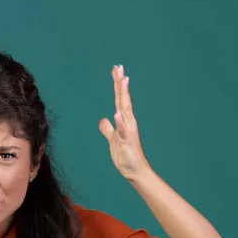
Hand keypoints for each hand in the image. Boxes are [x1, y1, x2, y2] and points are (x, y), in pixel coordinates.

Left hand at [98, 65, 150, 180]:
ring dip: (124, 96)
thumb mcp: (113, 139)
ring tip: (123, 81)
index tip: (117, 70)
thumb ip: (108, 129)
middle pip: (122, 99)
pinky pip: (123, 130)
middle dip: (120, 83)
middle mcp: (128, 122)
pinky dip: (120, 122)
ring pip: (125, 110)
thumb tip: (104, 119)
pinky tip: (117, 113)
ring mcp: (128, 131)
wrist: (134, 170)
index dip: (118, 85)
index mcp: (124, 121)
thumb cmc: (125, 155)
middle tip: (119, 67)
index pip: (120, 99)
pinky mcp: (127, 141)